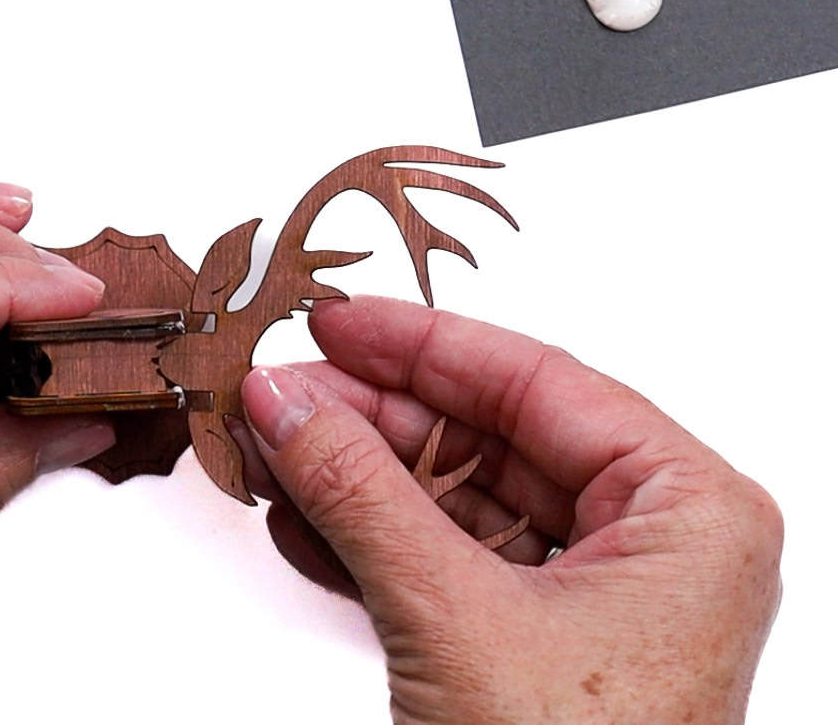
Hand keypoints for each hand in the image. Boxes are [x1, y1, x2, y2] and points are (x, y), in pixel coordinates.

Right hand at [240, 297, 781, 722]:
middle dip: (375, 418)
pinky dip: (371, 540)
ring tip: (277, 447)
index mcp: (688, 510)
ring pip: (458, 499)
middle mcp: (651, 543)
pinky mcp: (534, 641)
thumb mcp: (453, 616)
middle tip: (285, 391)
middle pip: (491, 437)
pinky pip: (445, 560)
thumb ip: (362, 493)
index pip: (539, 382)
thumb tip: (289, 402)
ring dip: (359, 478)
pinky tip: (303, 516)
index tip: (337, 323)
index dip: (424, 346)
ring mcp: (592, 594)